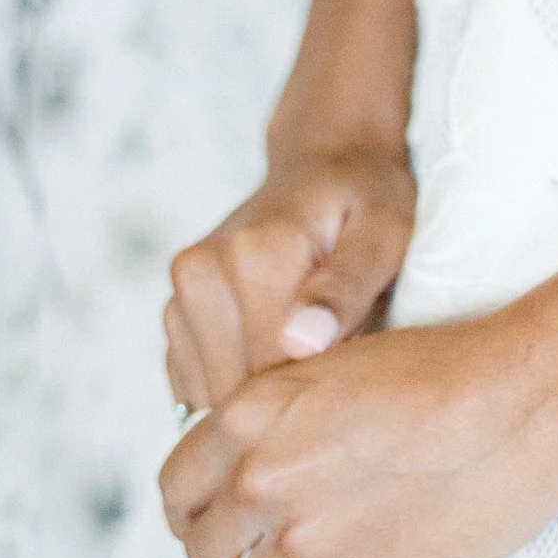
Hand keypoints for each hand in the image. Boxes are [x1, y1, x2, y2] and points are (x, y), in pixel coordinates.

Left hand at [160, 305, 557, 557]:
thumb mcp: (338, 367)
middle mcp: (262, 479)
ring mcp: (304, 540)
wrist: (517, 402)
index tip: (201, 526)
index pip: (177, 485)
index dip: (186, 514)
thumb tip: (262, 454)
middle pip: (202, 549)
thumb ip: (286, 415)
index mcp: (253, 413)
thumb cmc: (445, 370)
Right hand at [161, 121, 416, 412]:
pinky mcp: (175, 313)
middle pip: (235, 388)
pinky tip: (275, 349)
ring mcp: (180, 293)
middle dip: (287, 390)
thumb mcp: (381, 234)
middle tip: (336, 348)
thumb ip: (346, 287)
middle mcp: (201, 270)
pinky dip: (236, 385)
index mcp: (254, 252)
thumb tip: (302, 343)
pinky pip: (197, 386)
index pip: (271, 371)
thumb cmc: (365, 201)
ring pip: (212, 395)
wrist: (325, 162)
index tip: (355, 358)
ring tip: (307, 343)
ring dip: (260, 390)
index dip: (318, 385)